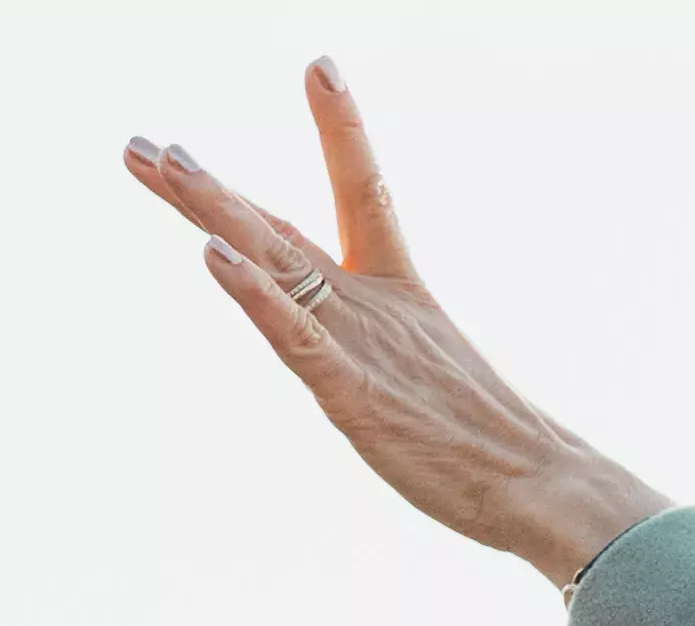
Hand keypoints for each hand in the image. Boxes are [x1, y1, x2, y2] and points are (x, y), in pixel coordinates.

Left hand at [125, 66, 666, 586]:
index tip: (321, 68)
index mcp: (402, 295)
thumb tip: (390, 365)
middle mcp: (375, 306)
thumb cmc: (498, 448)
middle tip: (149, 146)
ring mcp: (362, 345)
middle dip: (209, 187)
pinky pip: (292, 335)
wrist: (546, 487)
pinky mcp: (353, 394)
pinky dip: (251, 292)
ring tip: (165, 163)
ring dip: (214, 211)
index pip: (363, 190)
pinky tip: (211, 253)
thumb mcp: (435, 381)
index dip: (342, 128)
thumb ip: (396, 358)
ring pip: (275, 264)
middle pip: (279, 228)